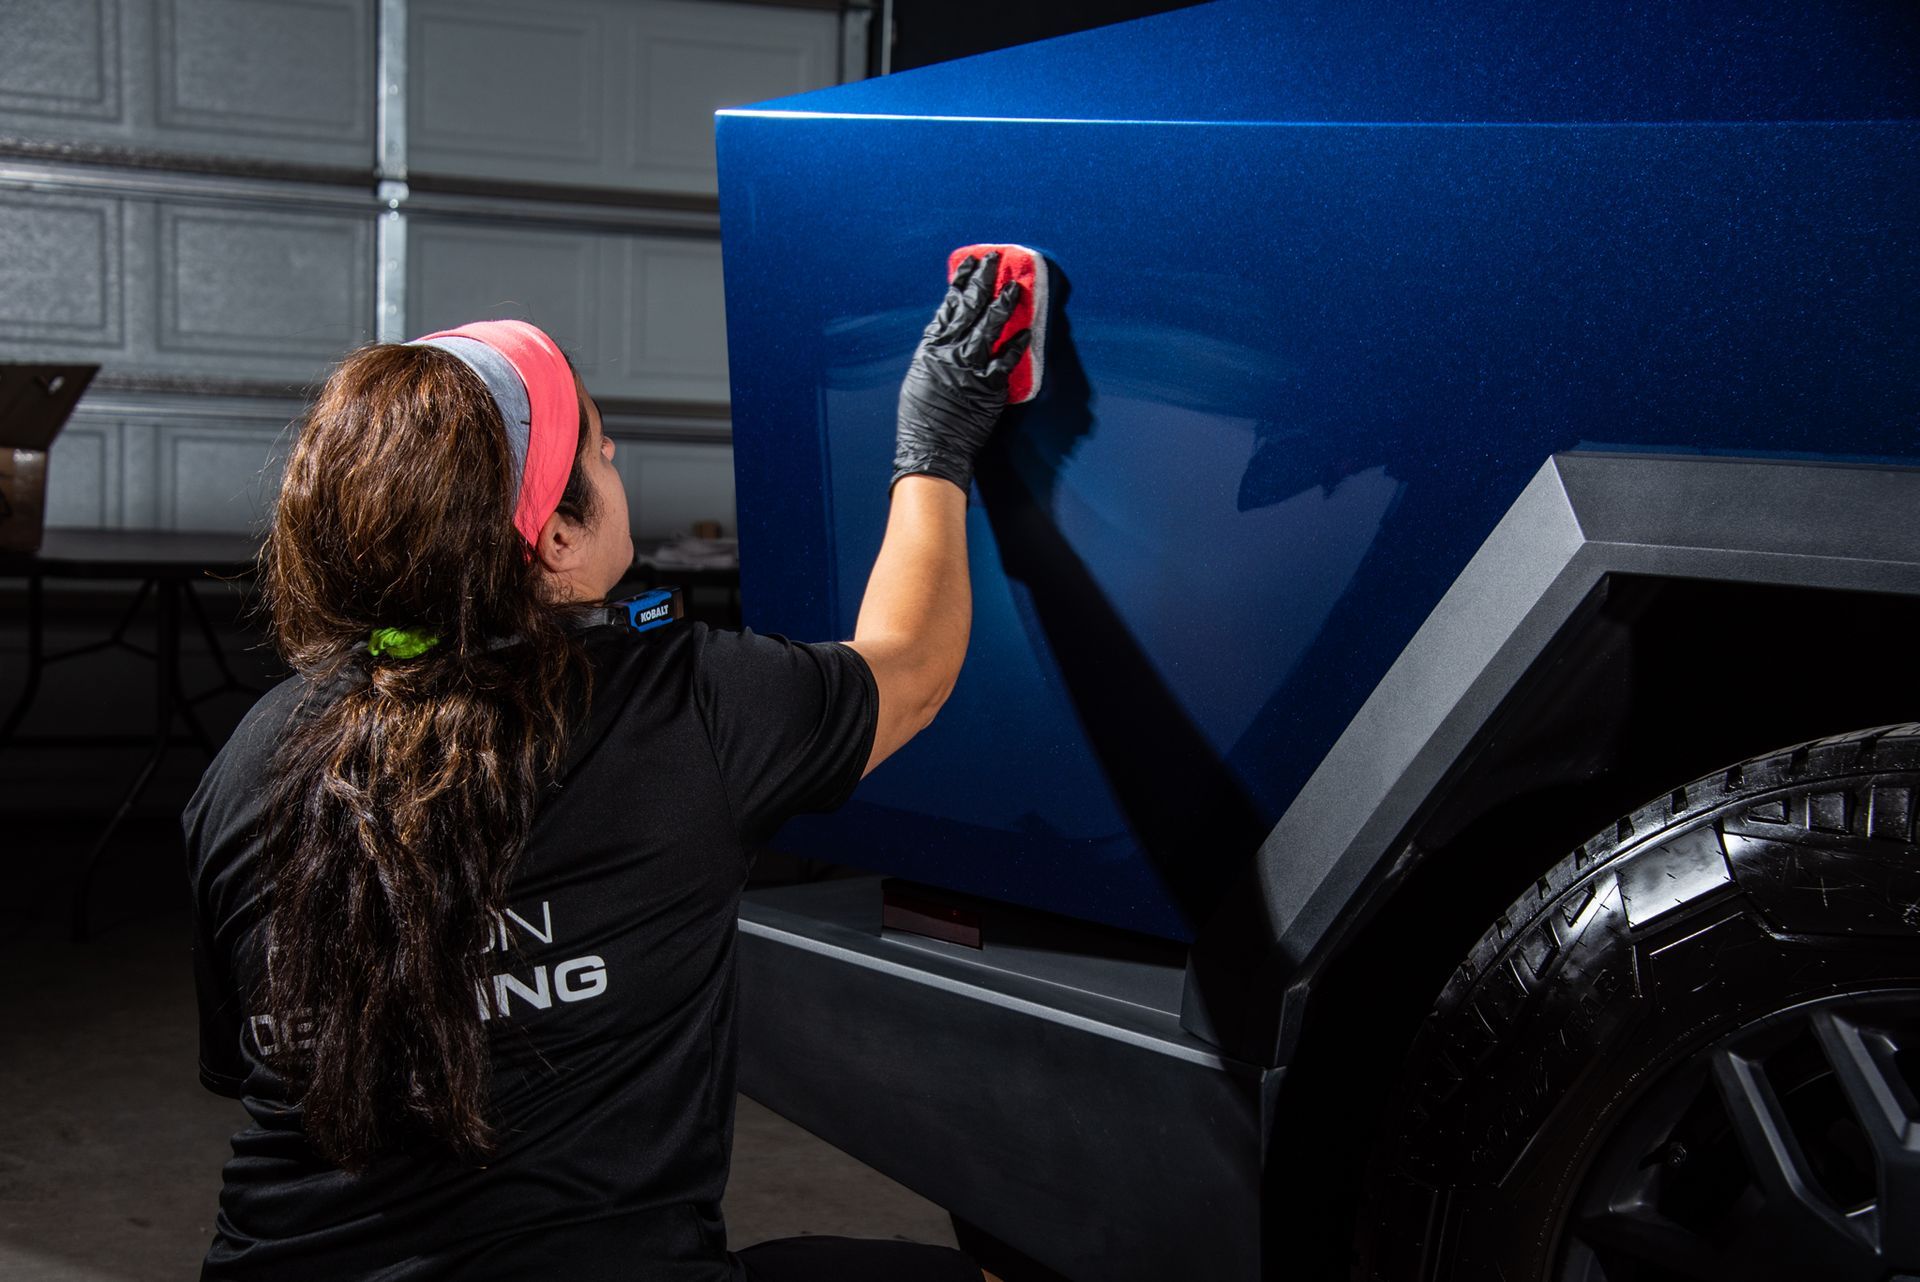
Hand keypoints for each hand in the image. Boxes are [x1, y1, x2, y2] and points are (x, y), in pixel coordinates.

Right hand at [891, 253, 1031, 492]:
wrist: (931, 449)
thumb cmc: (921, 420)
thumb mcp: (919, 378)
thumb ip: (935, 355)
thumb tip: (949, 339)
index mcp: (931, 349)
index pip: (948, 306)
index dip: (961, 283)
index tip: (971, 265)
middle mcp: (950, 353)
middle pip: (970, 307)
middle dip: (983, 280)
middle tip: (995, 260)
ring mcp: (970, 368)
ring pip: (990, 327)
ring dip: (1004, 303)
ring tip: (1015, 286)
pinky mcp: (988, 387)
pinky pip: (1006, 360)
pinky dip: (1016, 344)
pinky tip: (1026, 330)